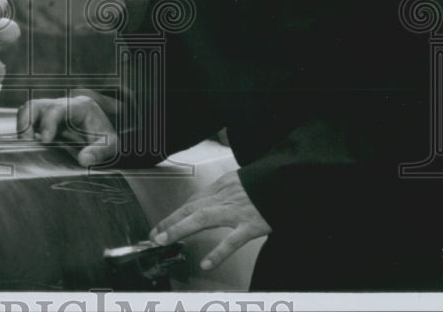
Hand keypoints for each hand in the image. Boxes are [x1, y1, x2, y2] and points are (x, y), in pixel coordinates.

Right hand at [16, 94, 116, 166]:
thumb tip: (84, 160)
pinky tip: (26, 148)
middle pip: (35, 105)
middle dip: (26, 122)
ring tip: (23, 146)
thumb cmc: (106, 137)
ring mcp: (50, 114)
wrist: (103, 134)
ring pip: (27, 111)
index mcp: (79, 107)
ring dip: (21, 127)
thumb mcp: (111, 145)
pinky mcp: (43, 123)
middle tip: (26, 142)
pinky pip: (26, 122)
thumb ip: (99, 151)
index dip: (48, 122)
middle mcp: (61, 107)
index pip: (57, 108)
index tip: (45, 140)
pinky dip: (22, 133)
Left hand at [149, 170, 270, 270]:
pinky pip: (232, 240)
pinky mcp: (251, 225)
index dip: (175, 214)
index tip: (162, 225)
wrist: (288, 179)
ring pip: (202, 218)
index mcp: (221, 186)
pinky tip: (207, 262)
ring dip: (180, 229)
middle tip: (154, 235)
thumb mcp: (240, 181)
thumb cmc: (265, 182)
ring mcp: (236, 211)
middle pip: (190, 208)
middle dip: (170, 221)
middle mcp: (224, 197)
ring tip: (164, 240)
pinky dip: (218, 252)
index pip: (192, 201)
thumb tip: (208, 203)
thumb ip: (224, 193)